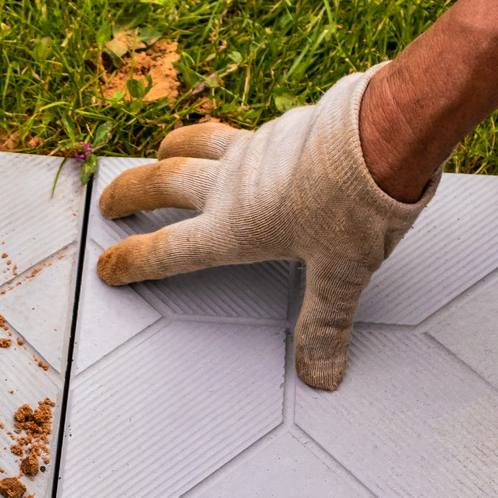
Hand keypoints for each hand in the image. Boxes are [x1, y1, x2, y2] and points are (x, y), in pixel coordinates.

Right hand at [93, 67, 432, 390]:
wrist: (387, 134)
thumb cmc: (359, 201)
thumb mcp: (340, 275)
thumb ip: (324, 324)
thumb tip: (320, 372)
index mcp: (234, 227)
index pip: (168, 251)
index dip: (133, 262)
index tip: (109, 267)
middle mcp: (232, 184)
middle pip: (163, 185)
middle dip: (131, 194)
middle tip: (110, 201)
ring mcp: (253, 149)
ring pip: (193, 145)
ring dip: (169, 151)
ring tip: (158, 153)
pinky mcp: (280, 125)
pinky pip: (235, 129)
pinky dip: (217, 135)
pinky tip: (230, 138)